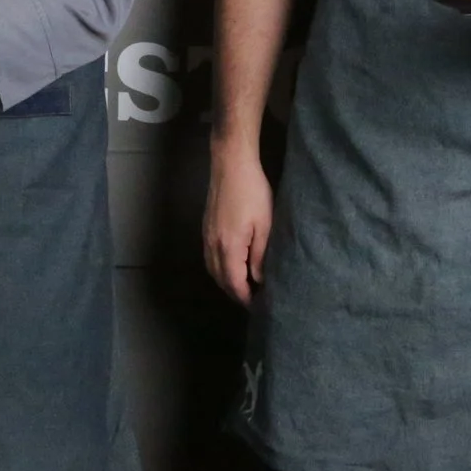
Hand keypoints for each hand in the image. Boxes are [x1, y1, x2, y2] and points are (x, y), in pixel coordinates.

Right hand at [204, 156, 273, 305]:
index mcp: (229, 247)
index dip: (245, 298)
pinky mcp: (206, 228)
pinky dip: (220, 269)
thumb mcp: (265, 225)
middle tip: (253, 301)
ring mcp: (206, 237)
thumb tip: (258, 280)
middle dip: (235, 293)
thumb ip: (260, 256)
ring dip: (227, 282)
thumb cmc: (253, 193)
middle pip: (220, 280)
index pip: (234, 283)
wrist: (231, 165)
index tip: (258, 306)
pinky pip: (210, 258)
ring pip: (213, 270)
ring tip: (244, 287)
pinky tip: (232, 267)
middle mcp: (213, 246)